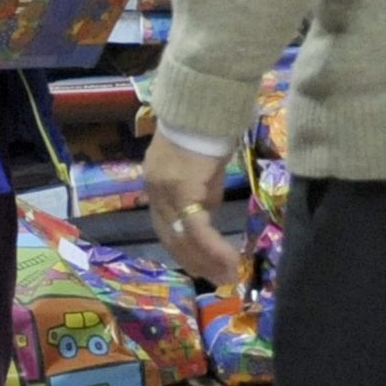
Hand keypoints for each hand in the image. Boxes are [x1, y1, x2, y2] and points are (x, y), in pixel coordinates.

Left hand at [145, 131, 241, 287]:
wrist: (202, 105)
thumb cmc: (206, 132)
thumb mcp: (201, 170)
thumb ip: (200, 193)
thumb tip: (206, 214)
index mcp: (156, 187)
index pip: (164, 228)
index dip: (182, 250)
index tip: (200, 268)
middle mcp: (155, 191)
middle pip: (171, 237)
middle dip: (195, 262)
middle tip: (217, 279)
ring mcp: (166, 191)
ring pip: (183, 237)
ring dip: (206, 260)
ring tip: (227, 275)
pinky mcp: (184, 189)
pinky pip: (197, 227)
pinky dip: (213, 247)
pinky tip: (230, 260)